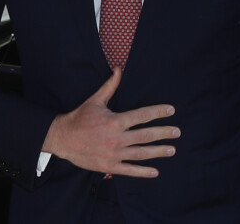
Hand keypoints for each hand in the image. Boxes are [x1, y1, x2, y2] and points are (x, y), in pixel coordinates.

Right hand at [42, 67, 179, 177]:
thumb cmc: (80, 117)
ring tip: (172, 149)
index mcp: (115, 121)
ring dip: (158, 152)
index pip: (142, 115)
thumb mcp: (95, 100)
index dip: (158, 112)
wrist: (62, 139)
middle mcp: (116, 138)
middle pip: (146, 135)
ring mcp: (113, 154)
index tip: (171, 110)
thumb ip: (110, 86)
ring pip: (141, 153)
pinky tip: (155, 171)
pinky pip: (130, 170)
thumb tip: (119, 68)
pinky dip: (143, 171)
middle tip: (177, 132)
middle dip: (163, 133)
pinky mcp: (109, 166)